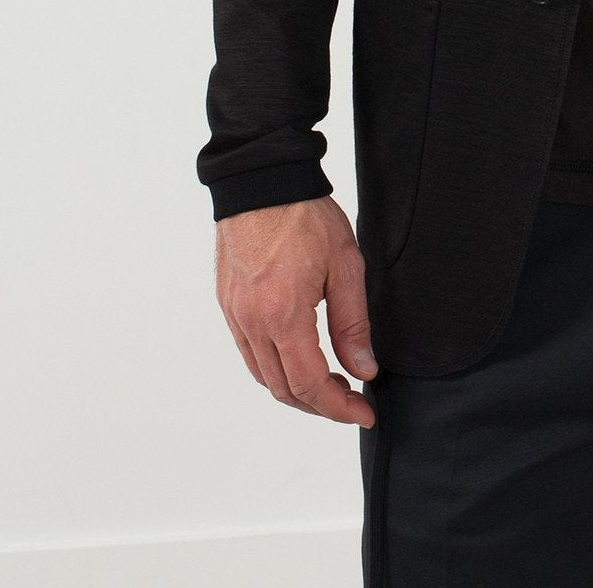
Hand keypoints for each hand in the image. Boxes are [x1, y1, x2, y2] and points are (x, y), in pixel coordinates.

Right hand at [214, 196, 378, 427]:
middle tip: (352, 400)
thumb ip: (353, 323)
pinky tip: (299, 357)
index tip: (364, 412)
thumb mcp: (345, 264)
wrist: (262, 180)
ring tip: (330, 381)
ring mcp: (234, 315)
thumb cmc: (305, 214)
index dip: (339, 408)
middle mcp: (252, 322)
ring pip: (263, 377)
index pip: (310, 384)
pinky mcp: (228, 305)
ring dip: (296, 390)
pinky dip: (275, 368)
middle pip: (284, 390)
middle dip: (320, 405)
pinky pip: (249, 353)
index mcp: (283, 314)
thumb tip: (363, 369)